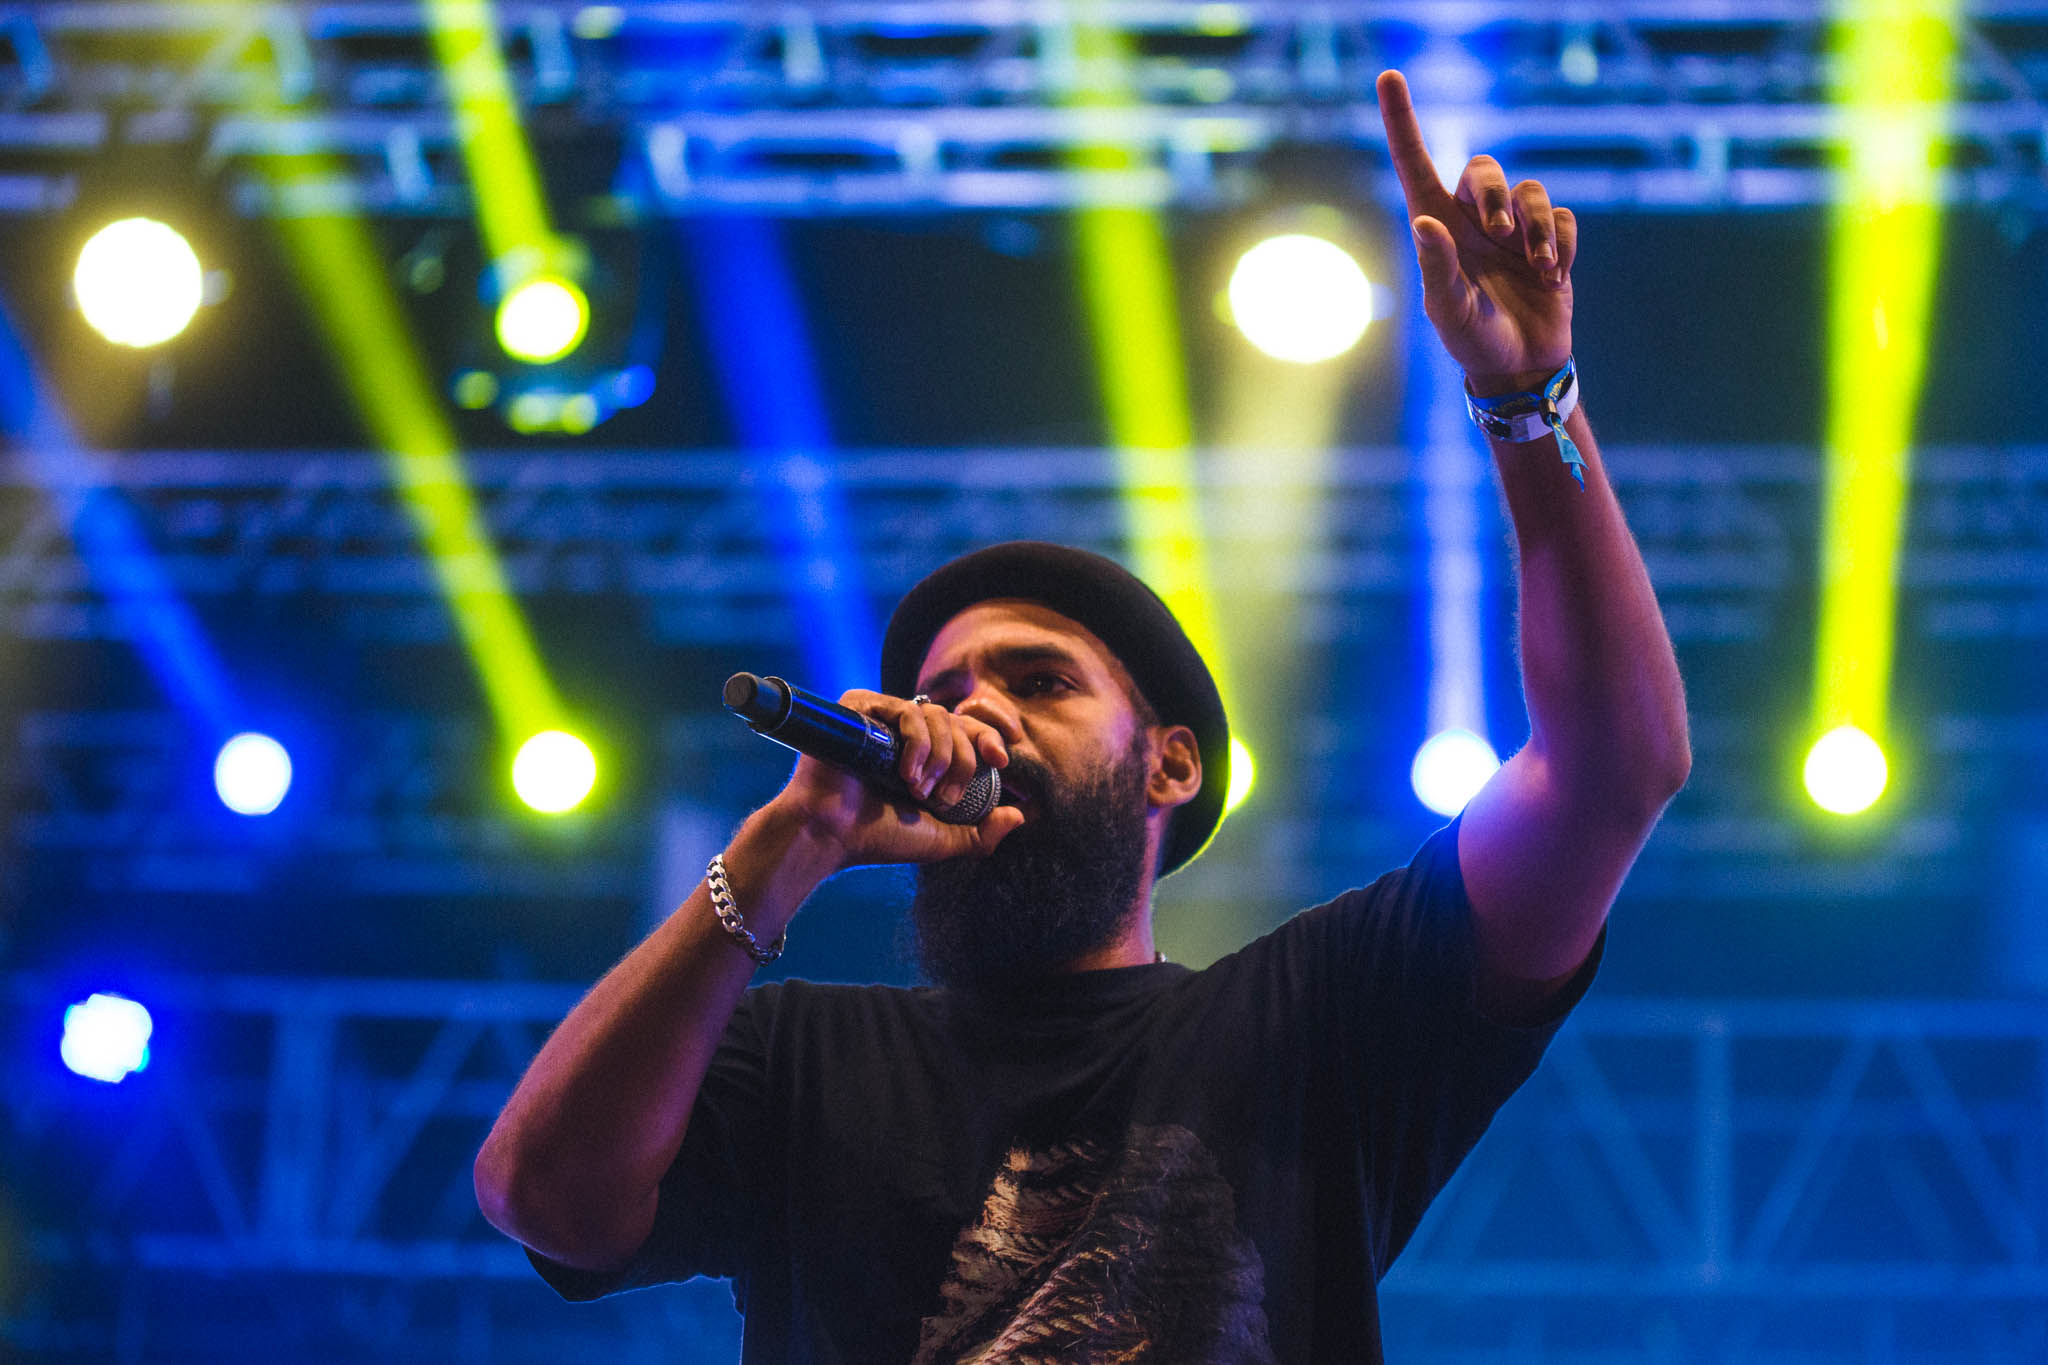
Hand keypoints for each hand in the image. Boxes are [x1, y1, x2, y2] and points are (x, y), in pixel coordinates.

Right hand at [769, 690, 1023, 870]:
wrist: (834, 834)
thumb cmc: (880, 838)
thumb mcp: (943, 839)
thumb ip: (982, 833)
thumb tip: (1019, 816)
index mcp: (924, 753)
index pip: (967, 729)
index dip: (990, 737)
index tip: (1002, 760)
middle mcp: (904, 731)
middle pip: (957, 721)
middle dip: (964, 759)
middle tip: (947, 795)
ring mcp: (881, 716)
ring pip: (936, 715)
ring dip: (940, 757)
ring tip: (919, 790)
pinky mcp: (859, 707)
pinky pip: (906, 710)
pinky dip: (917, 743)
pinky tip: (905, 773)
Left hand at [1376, 69, 1574, 394]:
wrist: (1522, 366)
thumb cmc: (1474, 341)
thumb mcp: (1449, 311)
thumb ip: (1437, 269)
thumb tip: (1424, 222)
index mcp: (1437, 228)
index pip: (1415, 163)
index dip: (1400, 121)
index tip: (1387, 76)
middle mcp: (1473, 221)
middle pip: (1484, 169)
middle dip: (1494, 195)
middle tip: (1499, 236)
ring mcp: (1515, 229)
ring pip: (1531, 193)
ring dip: (1537, 229)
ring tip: (1537, 269)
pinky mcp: (1551, 241)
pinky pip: (1565, 219)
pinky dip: (1561, 246)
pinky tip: (1553, 278)